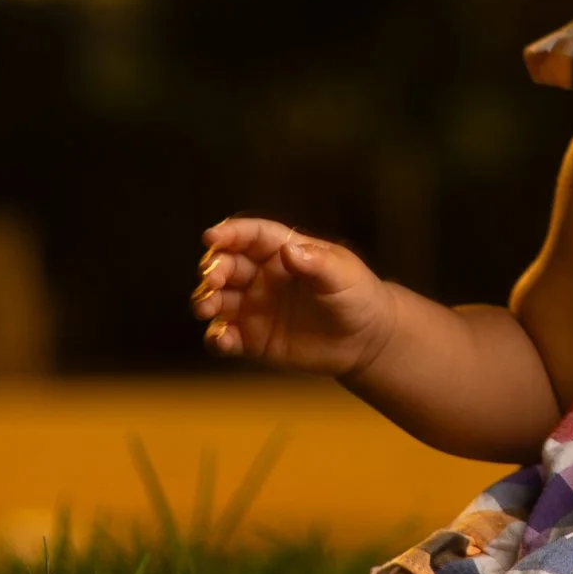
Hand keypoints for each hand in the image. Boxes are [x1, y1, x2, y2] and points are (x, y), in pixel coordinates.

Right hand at [193, 217, 393, 375]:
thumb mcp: (343, 275)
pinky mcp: (253, 339)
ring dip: (206, 300)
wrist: (366, 339)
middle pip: (226, 265)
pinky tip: (221, 340)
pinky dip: (217, 338)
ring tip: (206, 308)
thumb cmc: (357, 295)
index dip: (230, 234)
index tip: (211, 238)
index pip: (250, 236)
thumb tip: (289, 251)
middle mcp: (262, 276)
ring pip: (218, 299)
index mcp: (282, 251)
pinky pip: (226, 336)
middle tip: (212, 278)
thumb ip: (316, 263)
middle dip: (213, 269)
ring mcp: (255, 307)